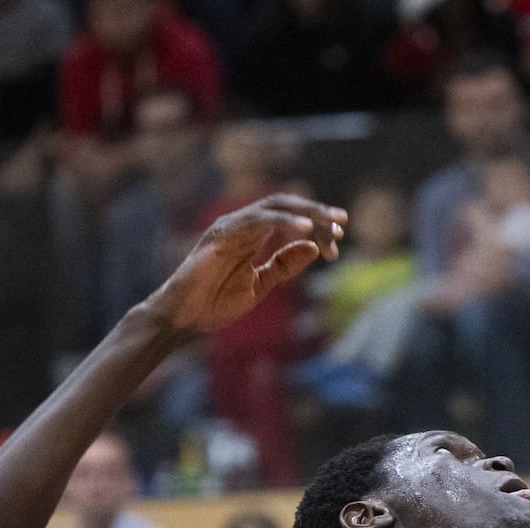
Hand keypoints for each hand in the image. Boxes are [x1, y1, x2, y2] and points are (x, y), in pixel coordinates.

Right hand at [147, 194, 344, 333]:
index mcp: (251, 236)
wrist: (185, 320)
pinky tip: (306, 230)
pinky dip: (284, 221)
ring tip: (330, 223)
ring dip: (306, 213)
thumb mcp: (261, 284)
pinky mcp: (221, 235)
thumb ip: (284, 265)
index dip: (317, 226)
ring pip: (274, 207)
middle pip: (285, 206)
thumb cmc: (215, 303)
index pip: (290, 220)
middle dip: (316, 211)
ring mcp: (230, 227)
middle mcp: (242, 226)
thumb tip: (314, 248)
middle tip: (344, 220)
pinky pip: (257, 221)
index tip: (339, 240)